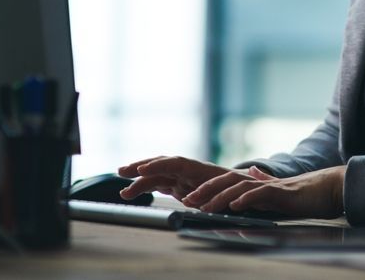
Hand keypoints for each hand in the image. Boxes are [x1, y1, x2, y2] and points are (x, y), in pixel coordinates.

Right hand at [116, 156, 250, 200]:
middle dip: (141, 166)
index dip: (159, 165)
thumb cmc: (235, 190)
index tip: (143, 169)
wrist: (241, 188)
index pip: (175, 163)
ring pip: (156, 174)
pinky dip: (144, 186)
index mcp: (198, 169)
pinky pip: (158, 183)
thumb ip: (212, 196)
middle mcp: (187, 170)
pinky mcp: (178, 185)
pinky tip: (130, 192)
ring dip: (138, 179)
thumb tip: (194, 202)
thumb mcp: (227, 193)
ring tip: (122, 188)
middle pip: (161, 164)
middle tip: (122, 171)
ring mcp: (181, 177)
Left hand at [183, 165, 345, 218]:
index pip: (228, 184)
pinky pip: (262, 194)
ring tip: (205, 206)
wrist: (332, 188)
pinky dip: (247, 199)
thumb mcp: (279, 191)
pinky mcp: (283, 192)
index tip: (191, 198)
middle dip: (205, 191)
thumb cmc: (308, 193)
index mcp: (258, 184)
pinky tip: (235, 205)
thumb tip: (252, 177)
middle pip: (228, 182)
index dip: (209, 189)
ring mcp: (272, 186)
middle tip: (187, 200)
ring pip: (240, 187)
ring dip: (220, 196)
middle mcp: (261, 182)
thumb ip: (264, 185)